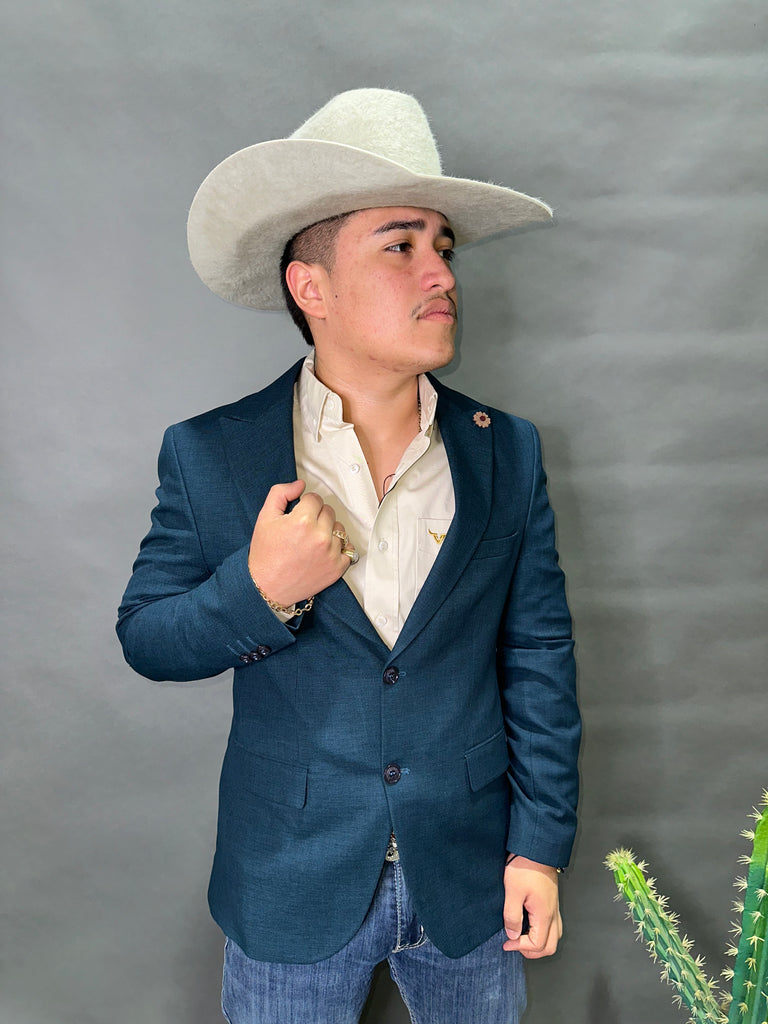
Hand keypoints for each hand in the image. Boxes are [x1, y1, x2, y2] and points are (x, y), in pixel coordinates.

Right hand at [248, 480, 354, 606]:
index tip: (298, 514)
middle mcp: (320, 536)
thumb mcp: (265, 518)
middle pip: (328, 511)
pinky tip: (323, 551)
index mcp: (302, 521)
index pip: (315, 498)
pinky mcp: (337, 568)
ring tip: (311, 542)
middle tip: (302, 529)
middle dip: (316, 516)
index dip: (304, 505)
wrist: (267, 587)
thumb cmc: (265, 555)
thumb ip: (280, 493)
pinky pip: (348, 549)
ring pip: (339, 528)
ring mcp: (331, 553)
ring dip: (328, 531)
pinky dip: (338, 548)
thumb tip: (299, 485)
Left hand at [502, 855, 561, 958]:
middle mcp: (553, 913)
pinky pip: (553, 925)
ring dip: (539, 943)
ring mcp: (554, 907)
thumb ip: (512, 916)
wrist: (536, 847)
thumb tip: (513, 935)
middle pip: (550, 946)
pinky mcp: (552, 900)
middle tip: (515, 944)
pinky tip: (529, 924)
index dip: (520, 947)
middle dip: (532, 951)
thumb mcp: (512, 891)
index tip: (506, 942)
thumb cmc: (525, 866)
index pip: (537, 945)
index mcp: (544, 914)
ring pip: (554, 936)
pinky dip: (543, 932)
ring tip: (522, 937)